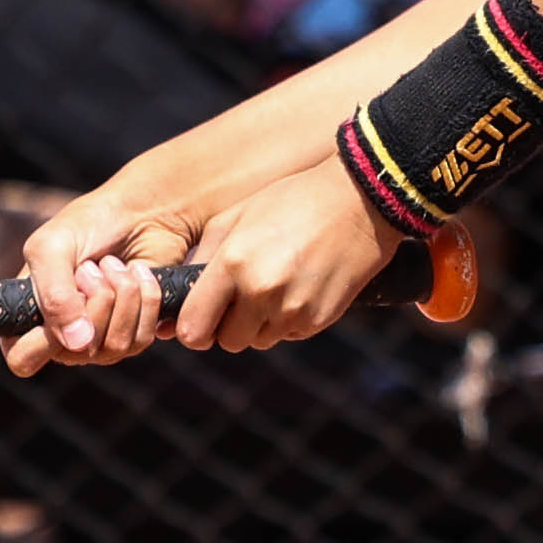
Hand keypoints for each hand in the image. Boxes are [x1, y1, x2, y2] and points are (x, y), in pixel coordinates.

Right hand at [3, 190, 196, 374]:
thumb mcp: (51, 247)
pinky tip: (137, 272)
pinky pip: (142, 338)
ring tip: (113, 264)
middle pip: (75, 354)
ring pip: (113, 347)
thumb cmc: (86, 226)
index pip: (22, 359)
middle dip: (92, 302)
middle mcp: (62, 339)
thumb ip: (52, 294)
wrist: (137, 213)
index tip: (63, 302)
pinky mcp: (135, 335)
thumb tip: (77, 343)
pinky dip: (144, 297)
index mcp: (28, 319)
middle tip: (91, 267)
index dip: (41, 341)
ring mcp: (100, 342)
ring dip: (121, 295)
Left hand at [170, 161, 402, 350]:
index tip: (200, 318)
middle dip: (229, 325)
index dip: (193, 327)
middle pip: (227, 342)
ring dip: (259, 324)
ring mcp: (293, 310)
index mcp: (233, 264)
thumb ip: (203, 258)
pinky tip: (300, 286)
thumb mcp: (236, 216)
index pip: (193, 329)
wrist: (359, 201)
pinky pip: (289, 334)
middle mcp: (261, 292)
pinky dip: (288, 319)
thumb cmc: (292, 200)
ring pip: (259, 341)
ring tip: (276, 285)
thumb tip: (182, 295)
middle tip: (241, 297)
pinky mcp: (319, 320)